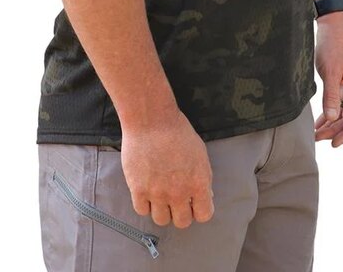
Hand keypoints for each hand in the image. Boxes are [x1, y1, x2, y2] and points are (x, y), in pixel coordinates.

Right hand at [120, 106, 214, 228]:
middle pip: (182, 222)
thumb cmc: (177, 132)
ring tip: (160, 196)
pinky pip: (142, 211)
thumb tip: (204, 194)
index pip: (204, 215)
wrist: (152, 120)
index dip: (199, 210)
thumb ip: (202, 177)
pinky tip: (146, 191)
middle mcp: (179, 193)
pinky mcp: (138, 190)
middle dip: (181, 212)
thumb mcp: (200, 153)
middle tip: (176, 199)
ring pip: (161, 220)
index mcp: (199, 183)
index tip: (193, 203)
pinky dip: (145, 204)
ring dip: (162, 210)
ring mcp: (158, 193)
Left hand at [313, 12, 342, 146]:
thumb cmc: (334, 45)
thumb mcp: (331, 71)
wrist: (334, 25)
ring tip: (317, 134)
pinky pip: (338, 102)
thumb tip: (333, 118)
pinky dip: (330, 112)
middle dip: (335, 130)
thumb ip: (332, 95)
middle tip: (318, 139)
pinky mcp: (341, 81)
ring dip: (332, 123)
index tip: (334, 144)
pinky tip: (320, 120)